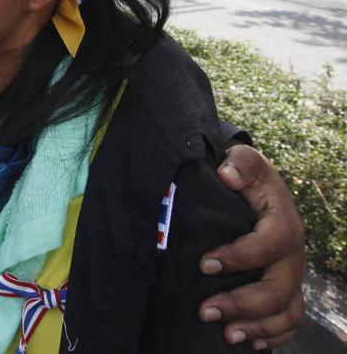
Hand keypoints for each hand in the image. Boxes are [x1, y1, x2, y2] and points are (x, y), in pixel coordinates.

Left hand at [198, 144, 305, 348]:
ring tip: (227, 335)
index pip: (269, 244)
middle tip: (206, 311)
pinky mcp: (285, 289)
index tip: (204, 264)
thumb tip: (227, 174)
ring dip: (258, 328)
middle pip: (279, 288)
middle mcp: (292, 254)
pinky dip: (273, 336)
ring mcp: (290, 275)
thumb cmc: (244, 174)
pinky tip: (249, 344)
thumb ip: (239, 163)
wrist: (253, 186)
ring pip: (286, 311)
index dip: (240, 257)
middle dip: (243, 303)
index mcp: (283, 222)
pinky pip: (288, 321)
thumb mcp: (242, 160)